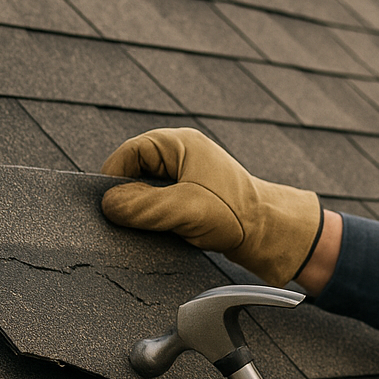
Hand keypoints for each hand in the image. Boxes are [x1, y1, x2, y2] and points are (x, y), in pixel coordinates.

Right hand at [100, 128, 322, 287]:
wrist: (270, 235)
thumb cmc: (236, 214)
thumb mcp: (183, 209)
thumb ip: (142, 206)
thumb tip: (108, 206)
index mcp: (180, 144)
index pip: (129, 152)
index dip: (114, 178)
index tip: (108, 206)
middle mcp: (182, 155)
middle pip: (135, 172)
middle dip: (131, 197)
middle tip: (132, 221)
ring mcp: (187, 177)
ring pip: (147, 192)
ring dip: (145, 211)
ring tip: (155, 227)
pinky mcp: (191, 198)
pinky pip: (160, 205)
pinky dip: (157, 220)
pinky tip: (164, 233)